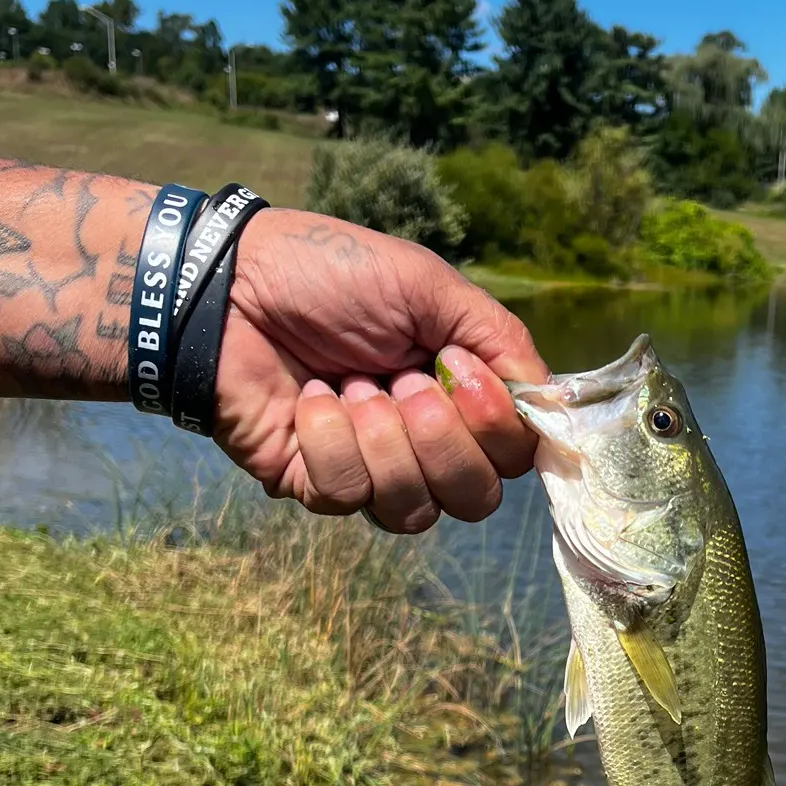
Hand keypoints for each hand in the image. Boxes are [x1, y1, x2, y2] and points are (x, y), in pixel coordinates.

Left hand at [216, 209, 549, 529]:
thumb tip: (554, 403)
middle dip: (442, 440)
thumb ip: (501, 342)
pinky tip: (311, 398)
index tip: (456, 367)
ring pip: (416, 510)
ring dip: (384, 440)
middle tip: (400, 380)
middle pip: (477, 498)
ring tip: (350, 384)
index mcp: (461, 397)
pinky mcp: (317, 485)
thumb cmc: (331, 275)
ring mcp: (372, 470)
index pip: (517, 456)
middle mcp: (426, 443)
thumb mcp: (431, 288)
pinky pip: (348, 496)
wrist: (231, 284)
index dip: (498, 427)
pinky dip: (331, 440)